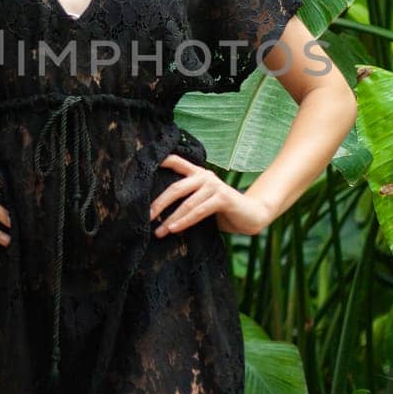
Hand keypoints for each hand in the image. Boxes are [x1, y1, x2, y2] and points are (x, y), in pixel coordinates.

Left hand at [149, 154, 270, 237]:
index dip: (159, 162)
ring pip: (186, 202)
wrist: (250, 216)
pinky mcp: (223, 197)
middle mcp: (205, 176)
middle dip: (159, 204)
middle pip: (176, 187)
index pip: (175, 162)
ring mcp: (214, 185)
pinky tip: (174, 229)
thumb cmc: (222, 211)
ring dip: (171, 219)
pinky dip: (185, 221)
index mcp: (198, 173)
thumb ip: (186, 201)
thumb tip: (158, 214)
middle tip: (145, 216)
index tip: (141, 169)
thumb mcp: (201, 202)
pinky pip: (199, 211)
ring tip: (159, 231)